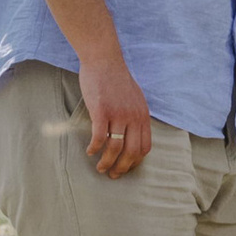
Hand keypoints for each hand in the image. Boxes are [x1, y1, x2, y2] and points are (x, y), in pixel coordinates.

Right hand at [79, 48, 154, 177]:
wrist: (104, 60)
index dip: (135, 162)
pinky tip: (89, 151)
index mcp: (143, 115)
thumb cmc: (116, 78)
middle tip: (113, 175)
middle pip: (131, 152)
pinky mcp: (101, 111)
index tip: (126, 167)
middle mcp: (133, 117)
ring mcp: (117, 114)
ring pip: (115, 148)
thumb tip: (133, 133)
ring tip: (100, 168)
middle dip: (122, 168)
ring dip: (107, 162)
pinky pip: (99, 137)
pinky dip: (95, 148)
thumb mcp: (135, 98)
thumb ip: (136, 115)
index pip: (145, 147)